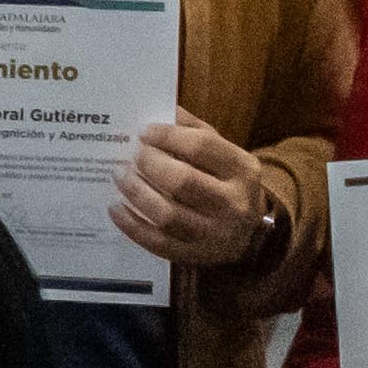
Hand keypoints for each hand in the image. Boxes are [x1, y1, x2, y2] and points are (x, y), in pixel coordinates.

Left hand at [109, 109, 284, 277]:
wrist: (251, 232)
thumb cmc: (227, 182)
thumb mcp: (223, 152)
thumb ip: (194, 129)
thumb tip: (160, 110)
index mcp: (242, 169)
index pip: (202, 146)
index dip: (167, 136)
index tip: (143, 132)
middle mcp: (234, 203)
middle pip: (183, 181)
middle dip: (149, 164)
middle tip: (131, 154)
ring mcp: (216, 234)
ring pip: (167, 215)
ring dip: (136, 193)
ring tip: (119, 176)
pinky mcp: (197, 256)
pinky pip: (158, 243)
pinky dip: (132, 225)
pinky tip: (116, 208)